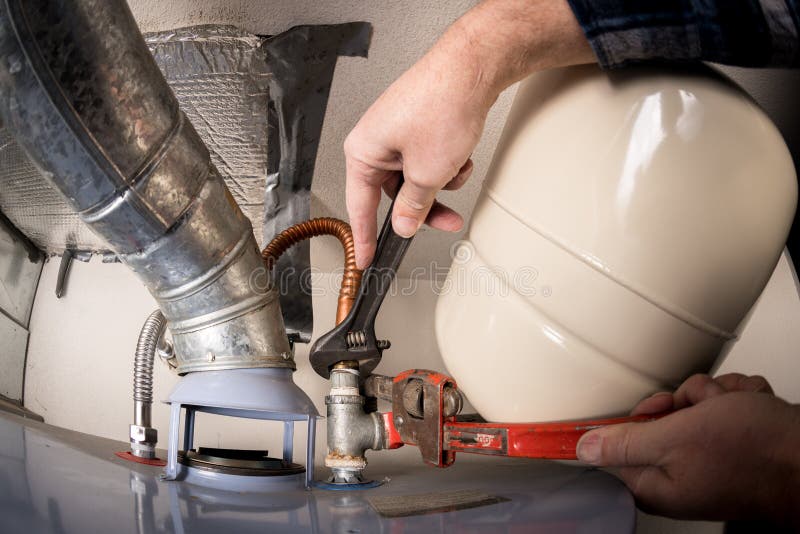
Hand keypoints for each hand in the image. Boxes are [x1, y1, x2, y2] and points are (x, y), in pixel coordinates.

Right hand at [344, 25, 487, 267]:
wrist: (472, 67)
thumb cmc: (441, 104)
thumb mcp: (427, 172)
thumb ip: (412, 206)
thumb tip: (404, 224)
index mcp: (363, 151)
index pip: (359, 206)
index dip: (364, 238)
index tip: (365, 259)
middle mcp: (376, 140)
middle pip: (395, 194)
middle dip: (424, 206)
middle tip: (445, 220)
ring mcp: (398, 132)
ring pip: (417, 178)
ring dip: (441, 182)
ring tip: (457, 169)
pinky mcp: (419, 126)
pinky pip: (429, 160)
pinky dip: (448, 163)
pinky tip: (461, 155)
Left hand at [576, 373, 799, 525]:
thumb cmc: (753, 454)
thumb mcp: (675, 439)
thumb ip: (625, 442)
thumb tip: (584, 448)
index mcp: (656, 484)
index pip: (614, 451)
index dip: (623, 424)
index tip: (641, 413)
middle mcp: (678, 473)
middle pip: (653, 420)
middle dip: (680, 403)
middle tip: (698, 411)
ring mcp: (705, 455)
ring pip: (687, 405)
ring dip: (710, 397)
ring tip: (733, 410)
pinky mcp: (729, 439)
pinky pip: (715, 403)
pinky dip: (732, 399)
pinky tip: (749, 408)